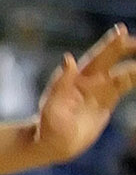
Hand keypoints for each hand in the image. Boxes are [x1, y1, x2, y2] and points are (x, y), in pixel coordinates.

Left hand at [33, 27, 135, 162]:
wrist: (52, 143)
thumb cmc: (47, 126)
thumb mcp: (51, 106)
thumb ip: (59, 83)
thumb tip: (68, 58)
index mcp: (76, 78)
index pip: (97, 57)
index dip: (109, 44)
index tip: (121, 30)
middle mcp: (89, 81)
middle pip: (111, 59)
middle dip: (125, 47)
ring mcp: (99, 91)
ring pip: (122, 74)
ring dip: (135, 67)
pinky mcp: (106, 102)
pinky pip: (124, 87)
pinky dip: (135, 79)